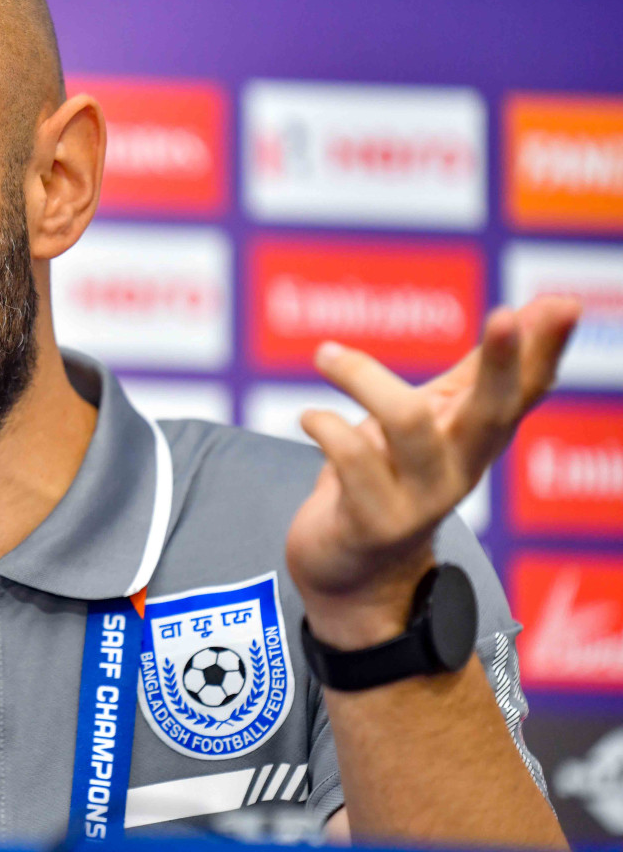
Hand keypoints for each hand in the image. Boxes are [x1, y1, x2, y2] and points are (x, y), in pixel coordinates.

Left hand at [284, 296, 581, 649]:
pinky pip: (352, 460)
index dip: (543, 348)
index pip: (525, 390)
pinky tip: (310, 416)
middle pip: (492, 411)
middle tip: (504, 315)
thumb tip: (537, 306)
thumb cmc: (392, 476)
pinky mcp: (372, 521)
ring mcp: (419, 499)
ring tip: (327, 356)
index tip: (562, 302)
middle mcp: (460, 468)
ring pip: (409, 425)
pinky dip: (326, 427)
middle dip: (499, 364)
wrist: (352, 570)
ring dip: (364, 379)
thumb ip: (478, 369)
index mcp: (477, 438)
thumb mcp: (437, 419)